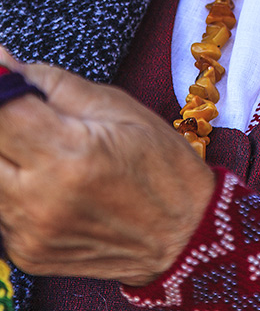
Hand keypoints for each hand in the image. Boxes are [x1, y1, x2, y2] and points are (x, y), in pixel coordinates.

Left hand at [0, 47, 214, 285]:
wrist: (184, 232)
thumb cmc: (160, 163)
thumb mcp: (115, 105)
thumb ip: (52, 83)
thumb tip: (4, 62)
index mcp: (71, 153)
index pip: (1, 110)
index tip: (2, 73)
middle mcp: (43, 198)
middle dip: (2, 123)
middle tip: (23, 114)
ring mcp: (31, 232)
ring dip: (4, 156)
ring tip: (37, 146)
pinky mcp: (27, 255)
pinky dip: (11, 186)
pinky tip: (40, 179)